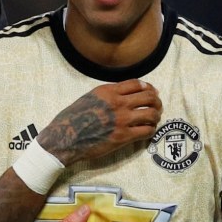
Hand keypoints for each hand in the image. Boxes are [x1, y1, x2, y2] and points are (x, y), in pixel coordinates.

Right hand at [37, 79, 160, 165]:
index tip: (151, 92)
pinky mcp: (123, 137)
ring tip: (154, 120)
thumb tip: (123, 96)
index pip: (137, 84)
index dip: (148, 88)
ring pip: (151, 114)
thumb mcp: (88, 98)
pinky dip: (150, 131)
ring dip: (156, 117)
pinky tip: (147, 131)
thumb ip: (106, 95)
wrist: (64, 138)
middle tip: (157, 107)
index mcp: (108, 91)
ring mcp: (122, 120)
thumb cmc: (71, 119)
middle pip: (149, 97)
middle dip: (156, 102)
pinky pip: (146, 131)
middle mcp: (117, 103)